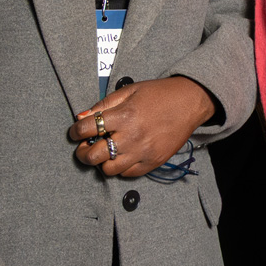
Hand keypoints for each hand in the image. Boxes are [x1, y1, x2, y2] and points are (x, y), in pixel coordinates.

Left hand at [68, 77, 214, 177]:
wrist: (190, 102)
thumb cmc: (160, 94)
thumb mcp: (129, 91)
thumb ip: (104, 105)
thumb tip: (81, 118)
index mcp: (124, 115)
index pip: (86, 129)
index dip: (75, 132)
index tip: (76, 132)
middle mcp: (132, 136)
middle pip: (93, 156)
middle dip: (83, 152)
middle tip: (86, 146)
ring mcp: (143, 152)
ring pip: (108, 169)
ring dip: (102, 161)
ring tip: (105, 152)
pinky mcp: (153, 161)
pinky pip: (128, 174)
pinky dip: (121, 167)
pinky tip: (122, 156)